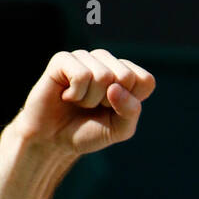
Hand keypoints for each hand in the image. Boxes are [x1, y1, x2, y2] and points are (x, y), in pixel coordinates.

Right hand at [12, 48, 155, 155]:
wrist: (53, 140)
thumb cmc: (87, 132)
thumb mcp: (119, 130)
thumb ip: (130, 111)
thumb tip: (115, 87)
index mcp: (124, 75)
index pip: (145, 80)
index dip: (130, 103)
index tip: (114, 111)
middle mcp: (106, 62)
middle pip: (125, 76)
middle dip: (110, 102)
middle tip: (94, 107)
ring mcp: (84, 58)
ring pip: (103, 76)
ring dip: (90, 100)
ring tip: (79, 102)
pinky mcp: (63, 60)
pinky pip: (81, 75)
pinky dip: (76, 94)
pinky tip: (66, 96)